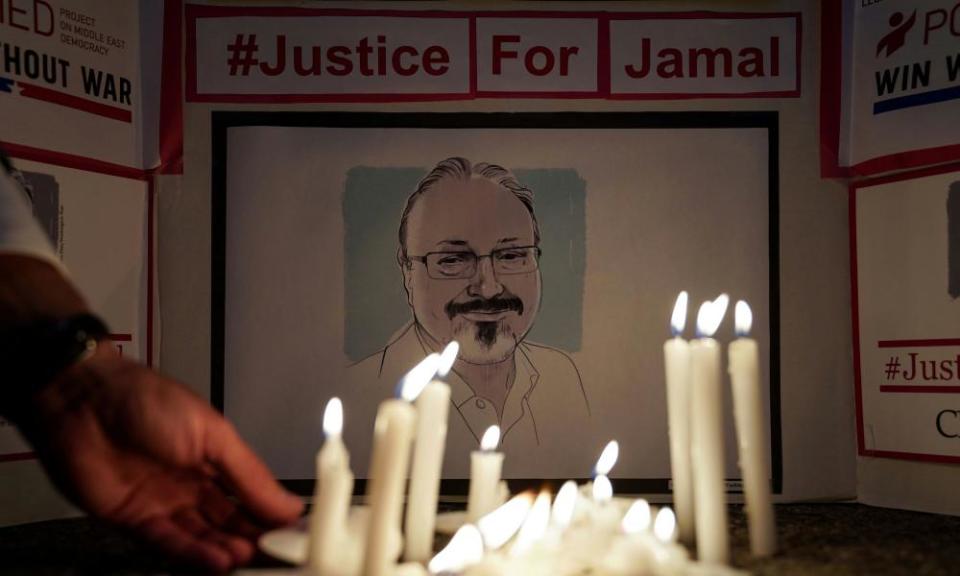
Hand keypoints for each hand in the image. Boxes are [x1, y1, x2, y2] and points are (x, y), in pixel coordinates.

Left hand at [17, 344, 302, 571]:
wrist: (84, 401)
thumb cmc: (143, 398)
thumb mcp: (214, 434)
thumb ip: (251, 474)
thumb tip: (287, 501)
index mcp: (215, 458)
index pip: (253, 496)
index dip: (273, 515)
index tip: (296, 532)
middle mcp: (191, 483)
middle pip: (230, 522)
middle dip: (254, 539)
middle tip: (278, 552)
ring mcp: (163, 503)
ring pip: (203, 537)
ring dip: (226, 550)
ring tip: (248, 557)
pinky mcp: (134, 520)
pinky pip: (169, 544)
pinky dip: (194, 555)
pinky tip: (217, 561)